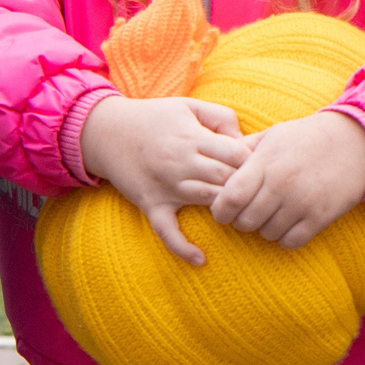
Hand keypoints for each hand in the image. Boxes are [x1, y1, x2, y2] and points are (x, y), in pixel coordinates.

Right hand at [78, 94, 252, 264]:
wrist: (106, 131)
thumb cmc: (153, 117)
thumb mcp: (187, 106)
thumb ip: (220, 117)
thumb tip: (244, 141)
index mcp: (192, 137)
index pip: (236, 153)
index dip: (252, 160)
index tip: (258, 165)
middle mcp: (180, 162)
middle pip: (225, 178)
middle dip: (245, 185)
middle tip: (256, 191)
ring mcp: (165, 186)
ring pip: (205, 201)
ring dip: (226, 209)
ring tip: (240, 212)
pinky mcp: (151, 204)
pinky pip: (166, 231)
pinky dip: (182, 247)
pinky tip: (201, 259)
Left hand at [209, 109, 364, 248]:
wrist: (355, 141)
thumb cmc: (306, 138)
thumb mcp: (272, 135)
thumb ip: (243, 151)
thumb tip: (217, 161)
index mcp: (265, 163)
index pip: (231, 197)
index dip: (220, 209)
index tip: (222, 210)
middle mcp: (282, 185)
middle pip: (245, 221)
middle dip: (241, 221)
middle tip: (247, 213)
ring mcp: (302, 203)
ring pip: (267, 234)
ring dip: (264, 229)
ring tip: (271, 214)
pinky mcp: (321, 217)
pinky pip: (291, 242)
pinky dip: (285, 237)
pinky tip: (288, 224)